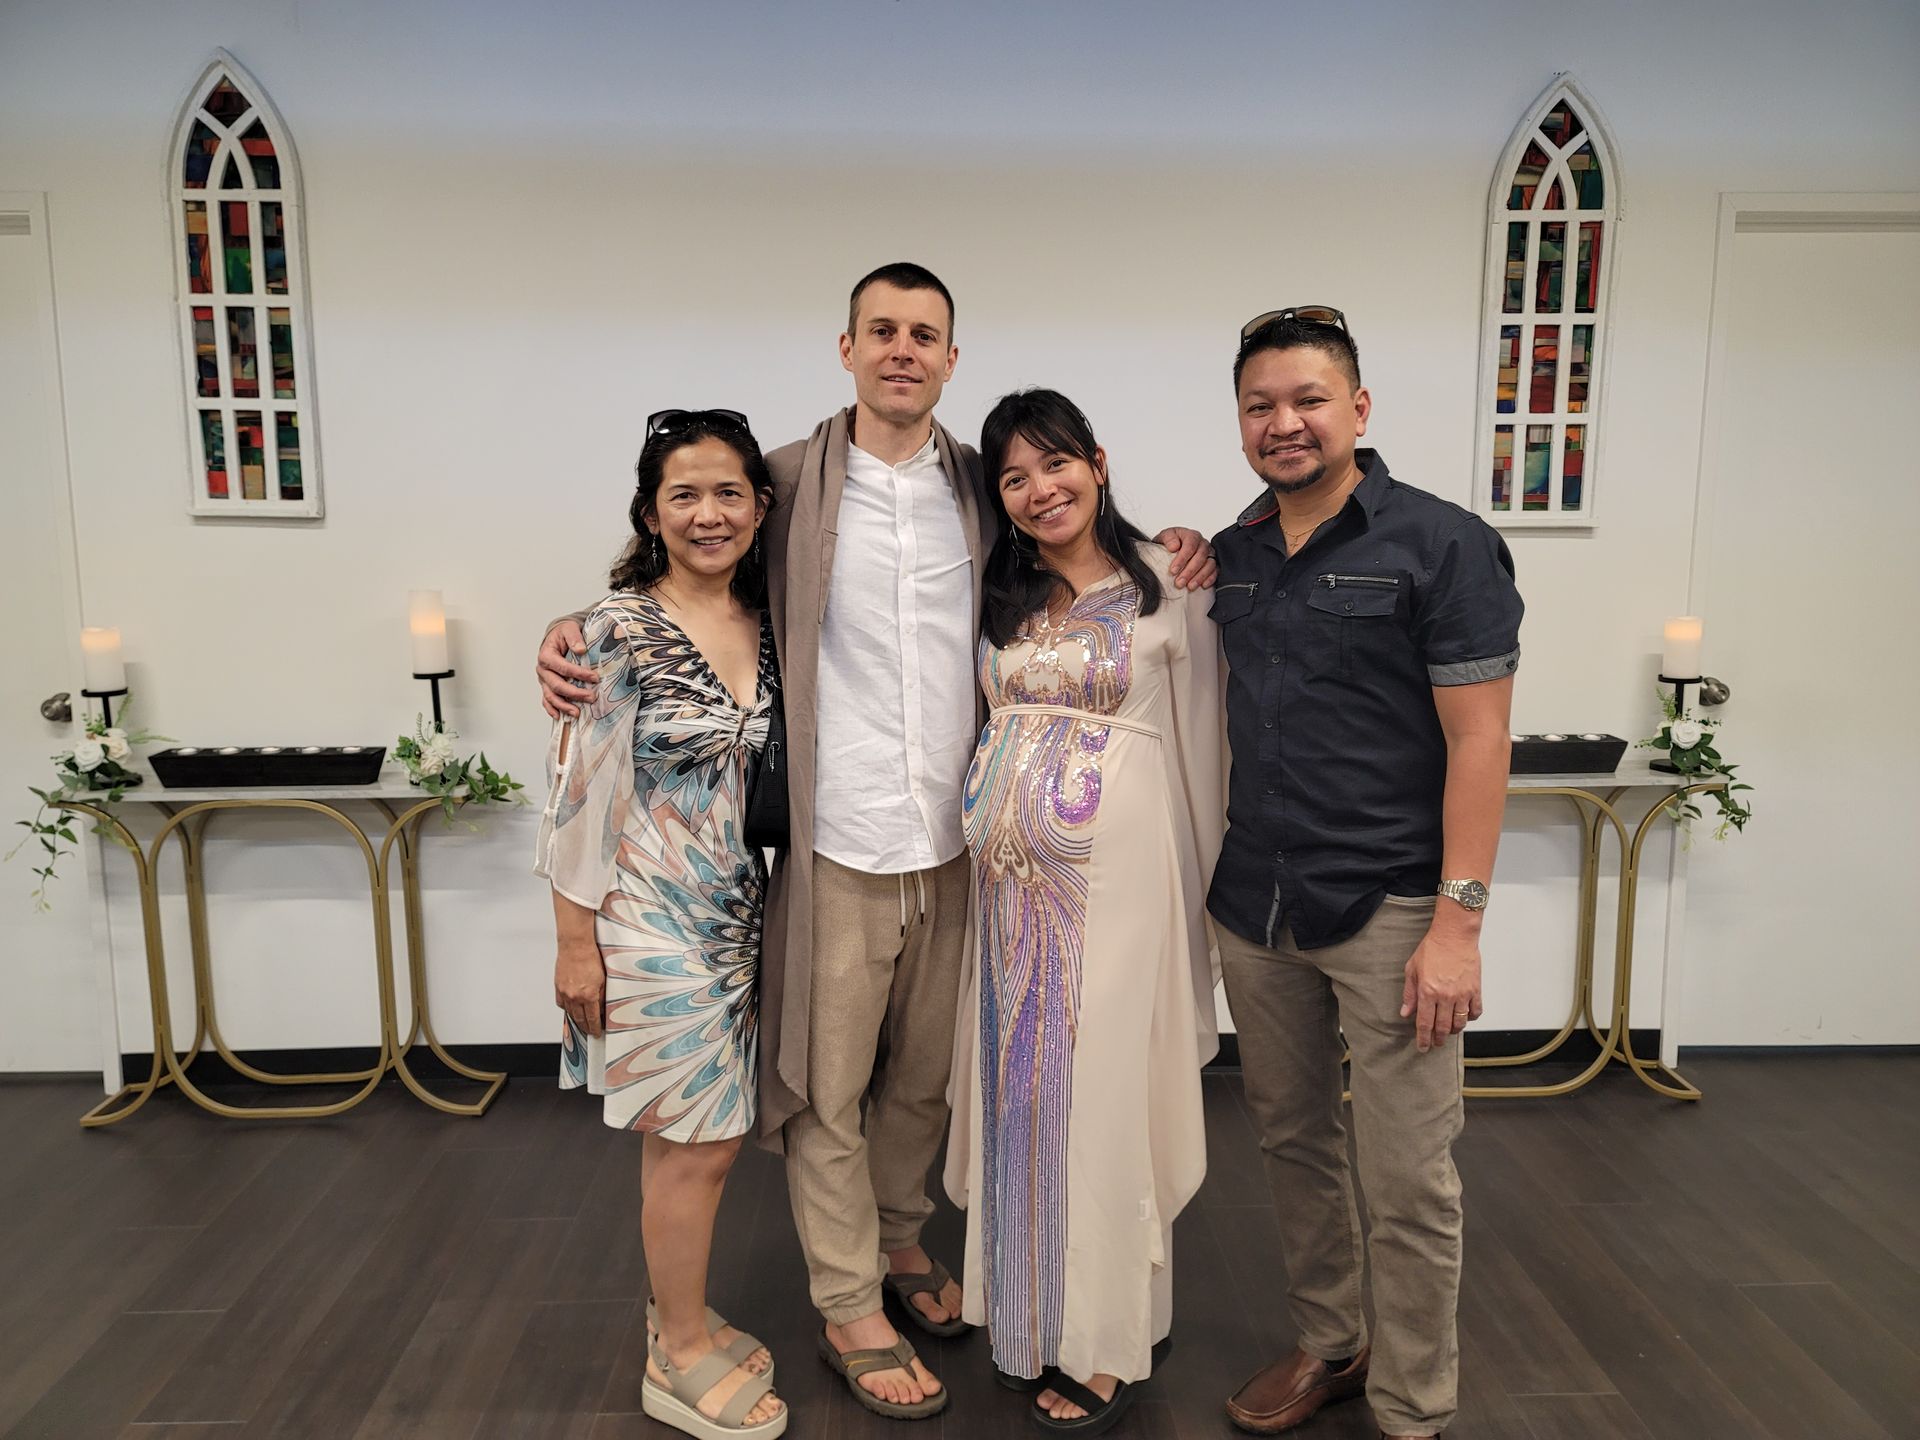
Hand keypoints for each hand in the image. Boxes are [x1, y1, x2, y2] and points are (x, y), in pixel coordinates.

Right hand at [538, 619, 595, 718]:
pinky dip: (552, 709)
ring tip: (577, 713)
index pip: (563, 667)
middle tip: (591, 697)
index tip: (595, 678)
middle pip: (557, 685)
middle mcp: (543, 669)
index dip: (579, 674)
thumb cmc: (563, 634)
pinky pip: (547, 700)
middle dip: (574, 693)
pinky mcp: (547, 686)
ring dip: (563, 706)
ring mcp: (544, 680)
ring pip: (551, 696)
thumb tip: (581, 650)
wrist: (557, 637)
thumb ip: (574, 637)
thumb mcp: (569, 628)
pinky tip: (560, 716)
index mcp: (546, 655)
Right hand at [555, 938, 605, 1036]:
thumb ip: (602, 995)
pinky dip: (567, 1008)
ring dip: (576, 1020)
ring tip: (582, 1024)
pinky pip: (561, 1003)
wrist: (575, 945)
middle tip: (590, 1032)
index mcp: (588, 995)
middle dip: (586, 1027)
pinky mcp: (558, 987)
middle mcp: (574, 996)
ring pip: (570, 1013)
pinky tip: (572, 1009)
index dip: (595, 1028)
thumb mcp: (604, 978)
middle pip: (580, 1019)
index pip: (592, 1018)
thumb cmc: (591, 957)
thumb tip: (602, 1008)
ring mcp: (564, 992)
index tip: (597, 1032)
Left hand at [1155, 527, 1217, 589]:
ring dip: (1199, 577)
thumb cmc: (1168, 545)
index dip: (1182, 559)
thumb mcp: (1163, 537)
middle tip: (1179, 583)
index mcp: (1192, 536)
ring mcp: (1210, 554)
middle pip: (1200, 556)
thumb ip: (1168, 538)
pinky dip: (1210, 579)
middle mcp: (1203, 544)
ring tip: (1189, 587)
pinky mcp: (1214, 564)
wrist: (1170, 551)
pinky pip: (1216, 571)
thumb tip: (1174, 547)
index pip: (1190, 545)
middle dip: (1189, 571)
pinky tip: (1203, 586)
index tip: (1173, 571)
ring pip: (1209, 564)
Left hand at [1399, 924, 1483, 1052]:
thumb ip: (1409, 994)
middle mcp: (1445, 996)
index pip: (1424, 1023)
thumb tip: (1405, 1013)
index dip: (1423, 1039)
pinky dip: (1471, 1018)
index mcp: (1427, 992)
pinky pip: (1476, 1012)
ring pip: (1460, 1023)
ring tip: (1448, 1032)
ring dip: (1454, 1031)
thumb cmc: (1432, 949)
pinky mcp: (1475, 989)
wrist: (1454, 935)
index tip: (1423, 1047)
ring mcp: (1462, 994)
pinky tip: (1464, 1017)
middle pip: (1443, 1027)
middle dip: (1438, 1039)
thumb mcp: (1412, 969)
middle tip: (1435, 1043)